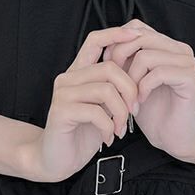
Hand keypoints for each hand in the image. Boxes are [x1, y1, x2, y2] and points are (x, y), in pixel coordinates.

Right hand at [28, 26, 140, 182]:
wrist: (55, 159)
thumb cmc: (81, 133)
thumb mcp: (103, 106)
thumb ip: (114, 88)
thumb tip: (139, 72)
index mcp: (79, 73)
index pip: (95, 40)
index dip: (116, 34)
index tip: (137, 37)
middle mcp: (69, 78)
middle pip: (110, 68)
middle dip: (130, 90)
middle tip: (134, 111)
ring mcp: (63, 94)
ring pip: (106, 90)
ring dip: (121, 113)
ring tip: (120, 128)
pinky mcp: (61, 111)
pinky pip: (96, 112)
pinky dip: (108, 127)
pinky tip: (108, 137)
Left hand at [101, 18, 194, 159]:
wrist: (174, 139)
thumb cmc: (154, 112)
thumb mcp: (132, 80)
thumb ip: (125, 59)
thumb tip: (107, 42)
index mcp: (167, 46)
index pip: (137, 27)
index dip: (117, 44)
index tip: (107, 67)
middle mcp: (181, 50)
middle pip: (140, 37)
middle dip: (120, 59)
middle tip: (114, 83)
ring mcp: (189, 62)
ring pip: (146, 55)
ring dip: (131, 79)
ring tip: (129, 97)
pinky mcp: (193, 78)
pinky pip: (159, 72)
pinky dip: (143, 88)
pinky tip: (140, 102)